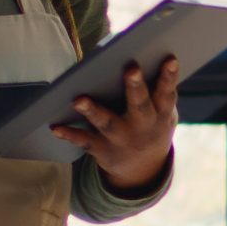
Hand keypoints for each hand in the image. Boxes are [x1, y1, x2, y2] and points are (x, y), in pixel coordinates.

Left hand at [55, 56, 180, 190]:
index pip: (166, 93)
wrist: (143, 170)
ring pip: (107, 123)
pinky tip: (55, 126)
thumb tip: (140, 55)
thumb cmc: (150, 125)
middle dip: (135, 87)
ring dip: (92, 111)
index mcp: (160, 114)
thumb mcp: (160, 112)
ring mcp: (122, 139)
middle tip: (131, 69)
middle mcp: (142, 127)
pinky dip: (69, 134)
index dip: (169, 77)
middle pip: (139, 105)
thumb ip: (154, 90)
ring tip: (79, 100)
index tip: (170, 59)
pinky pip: (84, 141)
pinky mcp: (103, 150)